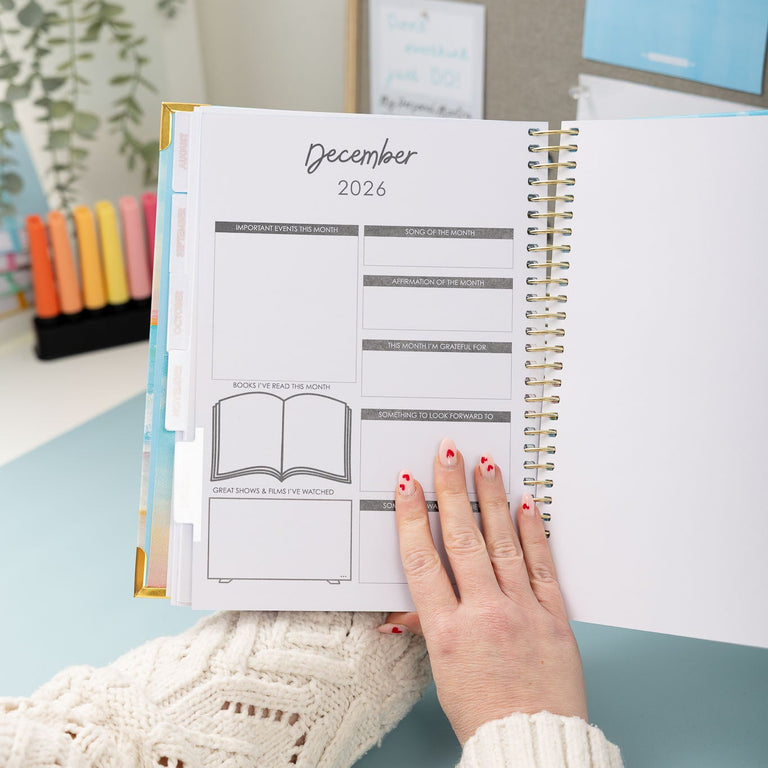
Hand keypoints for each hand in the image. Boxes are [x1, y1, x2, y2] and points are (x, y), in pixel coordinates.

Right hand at [383, 438, 586, 744]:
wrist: (534, 744)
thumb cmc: (483, 712)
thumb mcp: (442, 672)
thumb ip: (424, 629)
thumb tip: (400, 610)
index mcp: (448, 631)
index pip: (423, 560)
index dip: (413, 517)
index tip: (408, 485)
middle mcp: (484, 614)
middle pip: (462, 539)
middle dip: (452, 490)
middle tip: (447, 453)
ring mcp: (522, 611)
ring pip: (502, 543)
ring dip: (492, 499)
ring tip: (485, 464)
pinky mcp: (554, 616)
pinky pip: (542, 566)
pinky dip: (533, 533)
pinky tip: (526, 505)